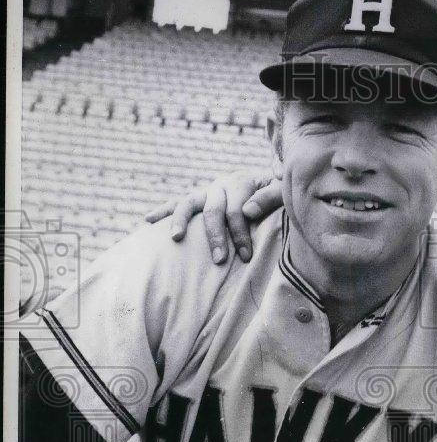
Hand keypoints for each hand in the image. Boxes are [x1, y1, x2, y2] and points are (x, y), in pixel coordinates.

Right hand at [144, 173, 281, 263]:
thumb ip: (270, 197)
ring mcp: (207, 191)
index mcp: (242, 181)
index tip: (246, 256)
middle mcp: (221, 184)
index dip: (241, 234)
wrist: (271, 182)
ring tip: (175, 239)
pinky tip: (148, 220)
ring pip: (188, 203)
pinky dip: (163, 210)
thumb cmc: (280, 193)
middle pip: (213, 210)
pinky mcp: (199, 198)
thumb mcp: (282, 191)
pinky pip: (178, 203)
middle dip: (216, 236)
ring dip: (180, 221)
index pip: (237, 210)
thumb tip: (246, 211)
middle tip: (220, 260)